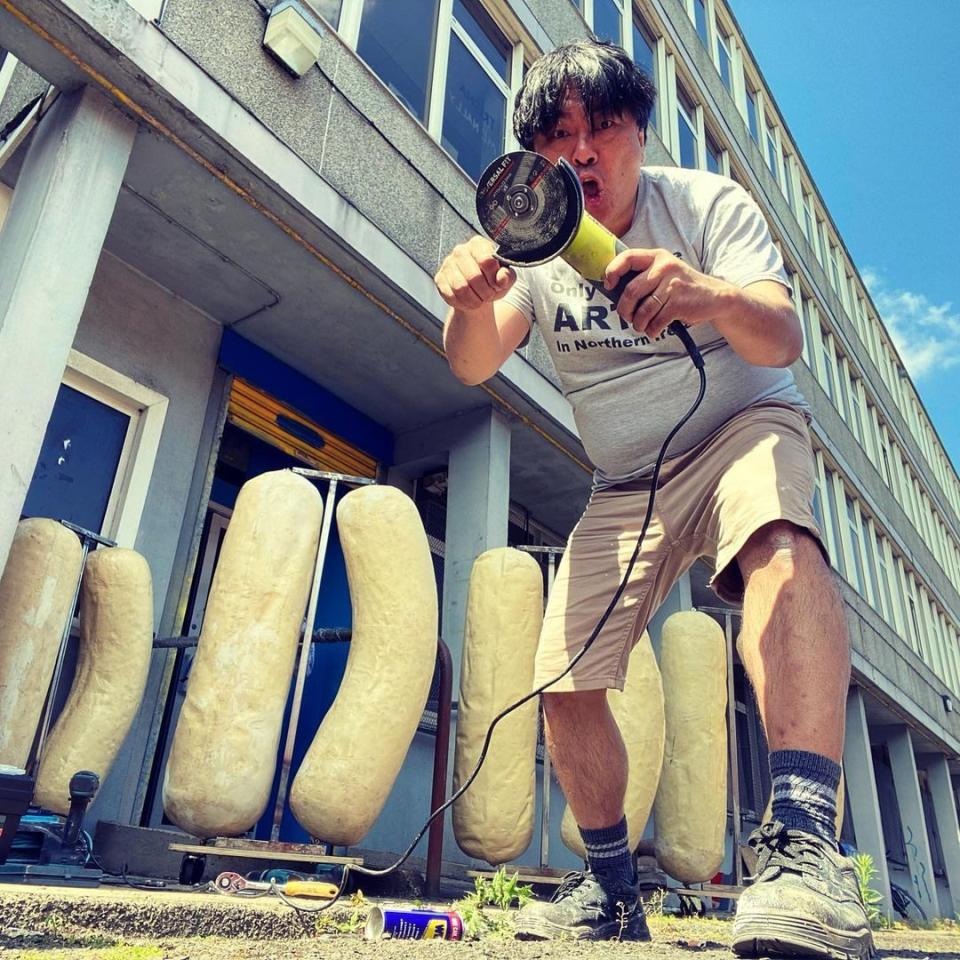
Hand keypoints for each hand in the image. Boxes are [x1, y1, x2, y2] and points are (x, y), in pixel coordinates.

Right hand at [435, 236, 516, 311]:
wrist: (477, 291)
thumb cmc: (493, 280)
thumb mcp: (506, 278)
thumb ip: (508, 276)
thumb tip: (502, 278)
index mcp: (478, 244)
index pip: (487, 261)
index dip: (494, 278)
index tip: (497, 283)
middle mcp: (461, 250)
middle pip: (474, 277)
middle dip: (485, 292)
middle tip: (489, 295)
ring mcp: (448, 264)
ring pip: (461, 288)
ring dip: (474, 300)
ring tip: (480, 300)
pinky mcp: (440, 279)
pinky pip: (450, 296)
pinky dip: (463, 304)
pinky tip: (469, 302)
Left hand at [604, 248, 732, 338]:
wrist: (715, 297)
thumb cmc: (682, 288)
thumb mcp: (665, 273)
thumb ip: (644, 276)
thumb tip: (614, 291)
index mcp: (657, 256)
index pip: (628, 257)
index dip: (612, 271)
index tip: (608, 285)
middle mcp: (664, 267)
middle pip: (630, 291)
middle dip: (624, 309)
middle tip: (627, 317)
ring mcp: (672, 284)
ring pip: (642, 310)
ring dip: (639, 324)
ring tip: (642, 326)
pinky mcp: (679, 302)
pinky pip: (656, 321)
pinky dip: (652, 330)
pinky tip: (655, 329)